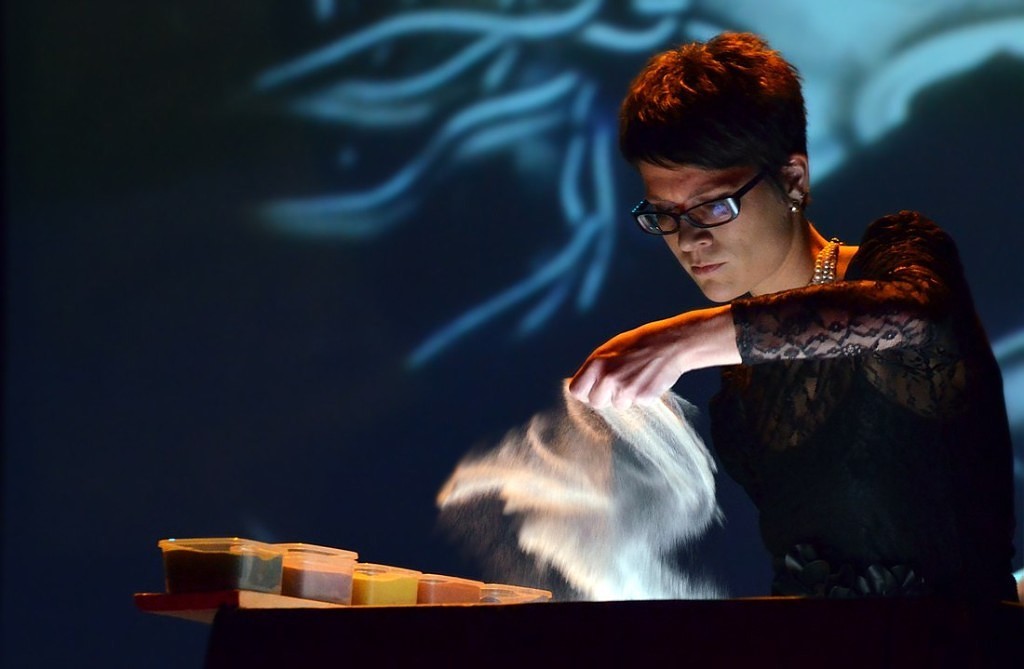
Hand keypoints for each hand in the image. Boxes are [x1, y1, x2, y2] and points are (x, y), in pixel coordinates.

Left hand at [568, 305, 738, 408]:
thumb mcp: (609, 350)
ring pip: (617, 405)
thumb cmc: (638, 344)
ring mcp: (626, 389)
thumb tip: (580, 387)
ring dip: (626, 396)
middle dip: (605, 397)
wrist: (669, 344)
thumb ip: (595, 369)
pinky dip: (642, 396)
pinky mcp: (642, 397)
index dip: (585, 391)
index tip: (595, 388)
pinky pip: (636, 404)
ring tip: (636, 376)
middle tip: (619, 382)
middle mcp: (608, 378)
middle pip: (595, 403)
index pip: (576, 391)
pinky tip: (648, 380)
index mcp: (596, 364)